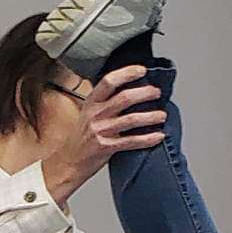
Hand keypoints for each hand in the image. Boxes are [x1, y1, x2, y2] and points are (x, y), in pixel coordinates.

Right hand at [43, 65, 167, 204]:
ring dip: (150, 116)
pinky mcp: (106, 148)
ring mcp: (101, 131)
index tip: (142, 70)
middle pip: (124, 98)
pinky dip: (148, 139)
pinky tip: (159, 136)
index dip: (127, 73)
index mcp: (91, 103)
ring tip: (163, 115)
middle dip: (145, 93)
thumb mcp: (88, 113)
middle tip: (157, 92)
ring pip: (131, 120)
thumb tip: (128, 88)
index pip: (109, 81)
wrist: (69, 162)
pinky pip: (132, 141)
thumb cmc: (82, 137)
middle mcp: (95, 115)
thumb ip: (104, 101)